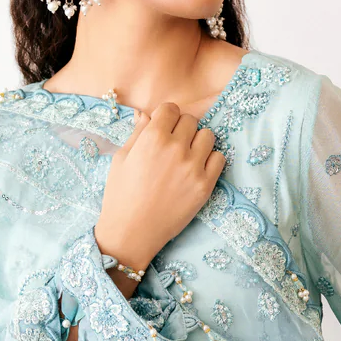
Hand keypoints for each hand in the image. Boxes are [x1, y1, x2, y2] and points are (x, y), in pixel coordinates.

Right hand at [94, 102, 225, 268]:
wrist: (132, 232)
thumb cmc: (121, 195)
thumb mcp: (122, 159)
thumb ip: (138, 133)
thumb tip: (146, 113)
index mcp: (152, 138)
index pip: (171, 108)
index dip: (166, 117)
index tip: (163, 128)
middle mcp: (175, 148)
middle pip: (190, 120)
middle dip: (181, 128)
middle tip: (172, 145)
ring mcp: (193, 167)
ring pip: (208, 136)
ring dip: (198, 142)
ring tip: (186, 156)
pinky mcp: (205, 185)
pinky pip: (219, 158)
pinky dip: (210, 160)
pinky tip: (196, 169)